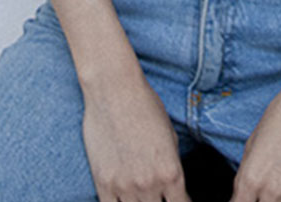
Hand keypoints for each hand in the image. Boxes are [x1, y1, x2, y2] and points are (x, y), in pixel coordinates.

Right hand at [82, 71, 191, 201]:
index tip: (177, 200)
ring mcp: (124, 186)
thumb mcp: (170, 136)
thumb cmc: (145, 105)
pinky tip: (124, 199)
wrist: (114, 89)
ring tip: (141, 196)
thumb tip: (172, 186)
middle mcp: (149, 183)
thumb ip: (171, 164)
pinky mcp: (103, 182)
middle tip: (158, 195)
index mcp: (171, 172)